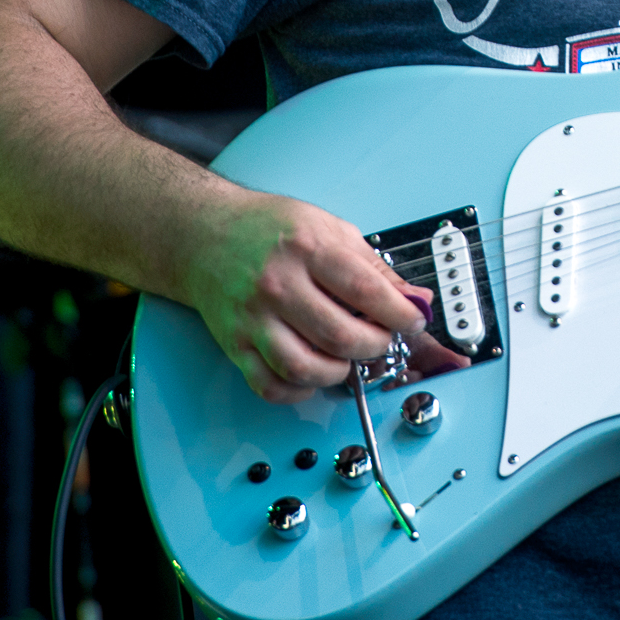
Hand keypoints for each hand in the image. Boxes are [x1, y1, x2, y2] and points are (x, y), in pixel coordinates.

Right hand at [183, 191, 430, 402]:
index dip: (400, 314)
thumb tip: (416, 298)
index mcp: (307, 248)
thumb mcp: (330, 228)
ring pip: (305, 368)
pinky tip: (313, 375)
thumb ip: (374, 266)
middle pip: (339, 336)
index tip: (414, 321)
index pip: (366, 291)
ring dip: (339, 372)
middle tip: (382, 340)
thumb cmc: (268, 228)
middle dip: (375, 346)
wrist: (204, 234)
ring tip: (348, 358)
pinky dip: (299, 391)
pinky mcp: (235, 343)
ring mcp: (253, 318)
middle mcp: (278, 284)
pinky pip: (270, 385)